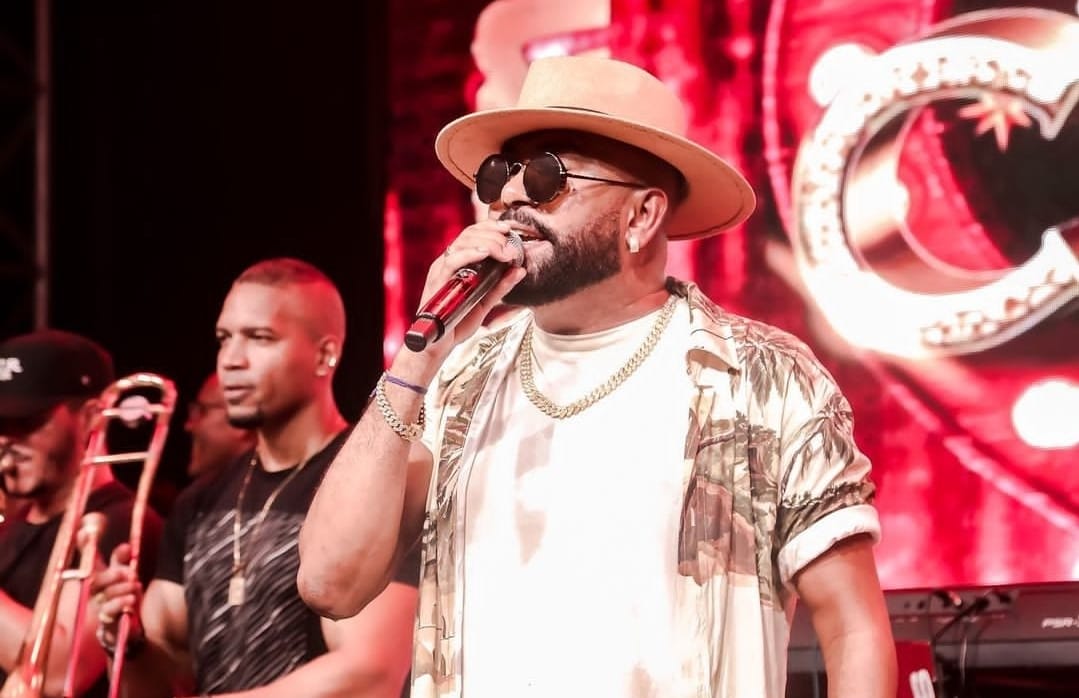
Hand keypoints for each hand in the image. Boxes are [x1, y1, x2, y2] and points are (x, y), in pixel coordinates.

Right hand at [89, 543, 145, 647]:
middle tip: (128, 572)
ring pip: (102, 595)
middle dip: (111, 574)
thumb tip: (125, 546)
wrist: (134, 629)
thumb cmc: (127, 599)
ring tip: (136, 585)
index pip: (89, 560)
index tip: (85, 531)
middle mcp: (96, 592)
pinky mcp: (106, 624)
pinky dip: (120, 603)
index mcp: (100, 577)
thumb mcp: (127, 577)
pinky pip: (108, 612)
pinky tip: (131, 600)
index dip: (86, 546)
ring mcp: (99, 608)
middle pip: (94, 580)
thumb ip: (123, 562)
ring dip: (120, 588)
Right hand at [416, 219, 526, 357]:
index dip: (491, 227)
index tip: (509, 229)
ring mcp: (441, 270)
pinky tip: (484, 253)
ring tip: (504, 250)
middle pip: (469, 234)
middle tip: (511, 246)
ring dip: (487, 242)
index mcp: (458, 263)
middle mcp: (448, 262)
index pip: (473, 234)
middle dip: (493, 235)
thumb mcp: (486, 302)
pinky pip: (452, 261)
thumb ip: (501, 286)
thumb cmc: (457, 322)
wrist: (437, 344)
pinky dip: (469, 253)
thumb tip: (520, 270)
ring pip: (462, 243)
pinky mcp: (437, 280)